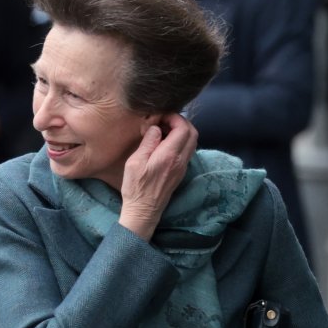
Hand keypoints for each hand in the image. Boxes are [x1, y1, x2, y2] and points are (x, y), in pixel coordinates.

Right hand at [119, 117, 198, 241]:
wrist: (144, 211)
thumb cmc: (136, 188)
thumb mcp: (135, 162)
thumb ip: (148, 142)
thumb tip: (156, 128)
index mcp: (169, 155)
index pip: (182, 128)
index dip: (174, 117)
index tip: (162, 116)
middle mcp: (180, 160)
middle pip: (193, 132)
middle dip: (181, 122)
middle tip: (165, 121)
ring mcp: (182, 167)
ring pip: (192, 142)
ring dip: (182, 132)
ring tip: (165, 132)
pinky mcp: (180, 172)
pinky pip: (187, 151)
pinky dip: (181, 142)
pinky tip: (166, 144)